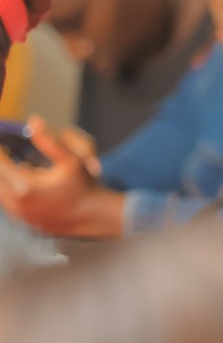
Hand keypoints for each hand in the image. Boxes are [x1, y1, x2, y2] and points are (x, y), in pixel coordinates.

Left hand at [0, 117, 122, 237]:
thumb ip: (49, 141)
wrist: (93, 218)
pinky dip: (12, 192)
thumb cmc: (84, 188)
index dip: (2, 152)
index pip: (0, 164)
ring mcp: (19, 215)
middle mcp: (16, 203)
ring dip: (7, 179)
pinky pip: (8, 203)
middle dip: (4, 165)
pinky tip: (28, 186)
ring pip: (1, 191)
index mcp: (24, 187)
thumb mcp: (72, 161)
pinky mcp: (23, 221)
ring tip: (24, 169)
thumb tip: (33, 120)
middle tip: (11, 154)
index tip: (5, 145)